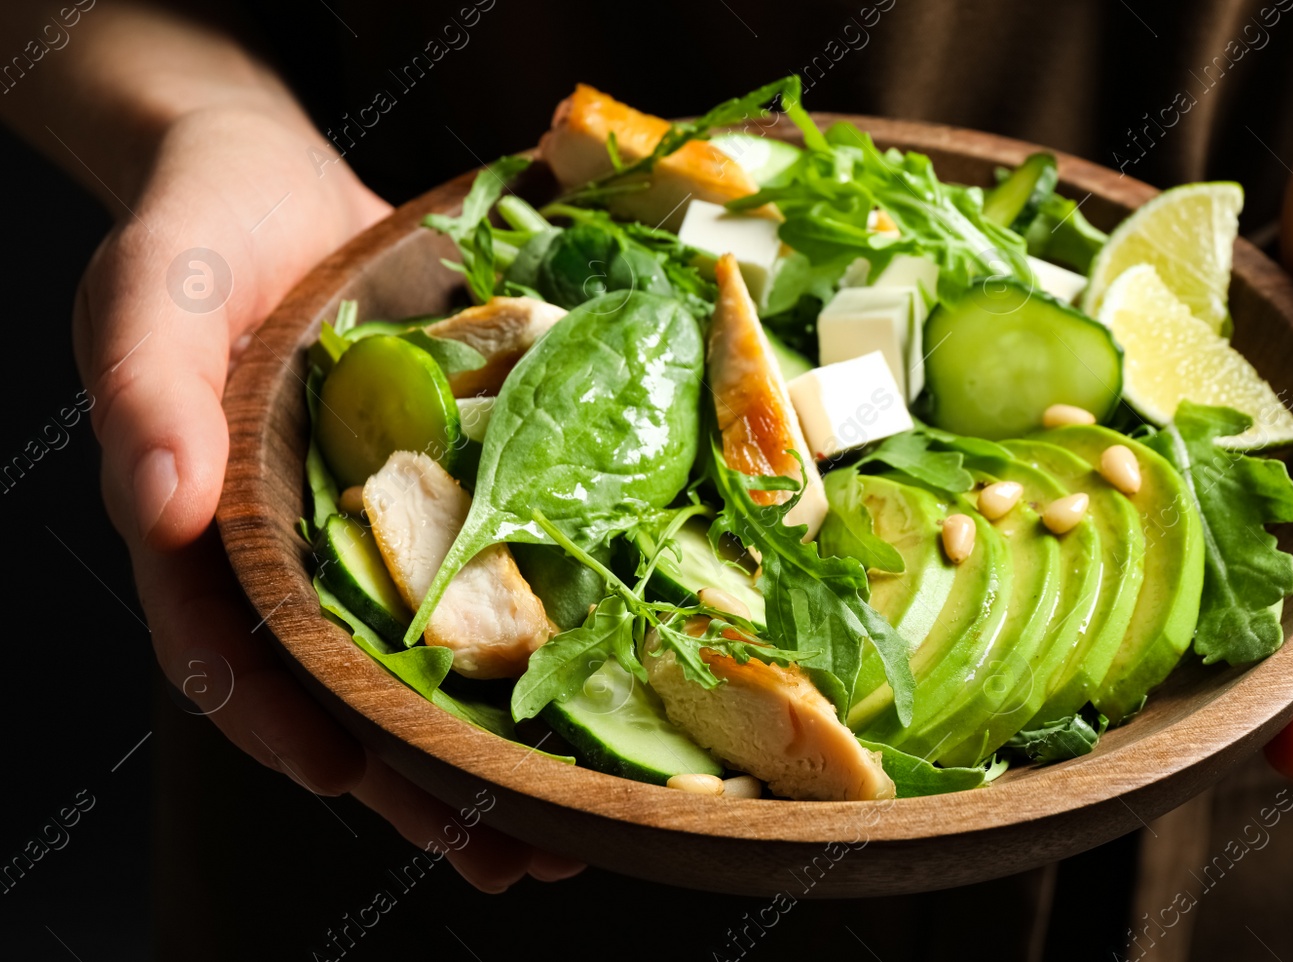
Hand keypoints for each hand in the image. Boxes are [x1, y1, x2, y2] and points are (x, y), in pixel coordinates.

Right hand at [74, 103, 582, 887]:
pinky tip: (604, 682)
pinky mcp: (445, 489)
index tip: (350, 776)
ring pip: (431, 656)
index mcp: (208, 533)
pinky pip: (493, 573)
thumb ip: (144, 393)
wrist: (273, 172)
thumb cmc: (197, 229)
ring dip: (492, 743)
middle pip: (350, 689)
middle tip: (505, 856)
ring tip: (572, 825)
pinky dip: (538, 634)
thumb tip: (155, 507)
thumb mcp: (153, 292)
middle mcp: (292, 550)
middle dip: (422, 783)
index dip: (285, 721)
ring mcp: (374, 526)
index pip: (233, 654)